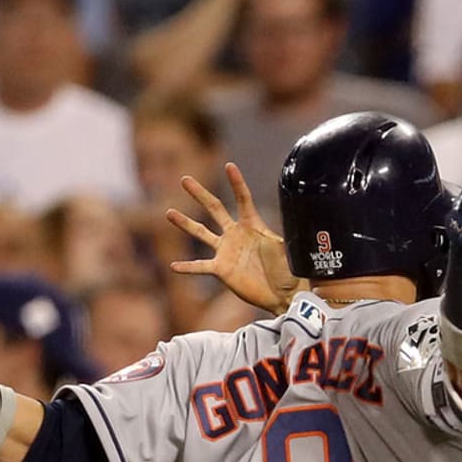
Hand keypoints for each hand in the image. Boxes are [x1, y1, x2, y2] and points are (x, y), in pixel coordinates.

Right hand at [166, 163, 302, 315]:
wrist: (284, 295)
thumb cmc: (290, 271)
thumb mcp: (287, 249)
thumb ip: (282, 235)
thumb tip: (292, 220)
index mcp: (252, 226)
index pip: (243, 199)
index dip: (236, 183)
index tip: (229, 166)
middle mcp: (236, 235)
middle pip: (215, 209)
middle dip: (200, 194)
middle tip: (185, 179)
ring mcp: (226, 252)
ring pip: (201, 233)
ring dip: (185, 223)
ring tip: (169, 213)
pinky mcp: (221, 270)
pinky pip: (200, 266)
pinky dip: (187, 267)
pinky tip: (173, 265)